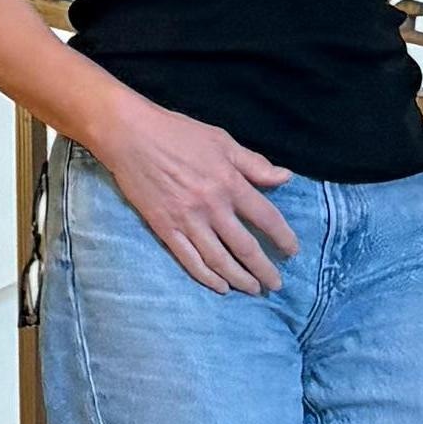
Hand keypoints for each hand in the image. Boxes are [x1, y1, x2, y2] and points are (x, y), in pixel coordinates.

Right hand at [95, 92, 295, 291]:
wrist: (130, 136)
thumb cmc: (178, 133)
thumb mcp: (222, 140)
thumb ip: (254, 163)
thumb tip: (285, 178)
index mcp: (229, 183)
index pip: (266, 218)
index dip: (283, 238)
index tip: (292, 252)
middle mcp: (212, 207)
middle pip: (245, 247)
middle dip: (264, 270)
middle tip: (276, 285)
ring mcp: (187, 221)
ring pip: (219, 260)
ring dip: (240, 279)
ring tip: (253, 290)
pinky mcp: (164, 229)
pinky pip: (189, 260)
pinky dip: (207, 277)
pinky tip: (220, 287)